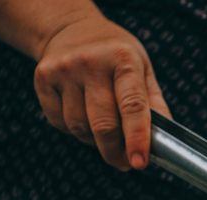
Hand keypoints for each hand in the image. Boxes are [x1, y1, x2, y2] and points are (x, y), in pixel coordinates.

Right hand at [33, 13, 170, 170]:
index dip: (137, 139)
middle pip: (103, 125)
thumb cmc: (116, 56)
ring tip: (105, 133)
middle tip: (125, 163)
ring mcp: (63, 70)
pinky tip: (84, 117)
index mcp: (123, 59)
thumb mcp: (144, 70)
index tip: (139, 163)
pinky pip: (60, 123)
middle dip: (115, 152)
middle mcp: (91, 63)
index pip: (132, 107)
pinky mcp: (43, 79)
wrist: (72, 29)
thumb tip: (163, 142)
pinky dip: (75, 131)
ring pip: (79, 128)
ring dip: (95, 141)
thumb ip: (155, 105)